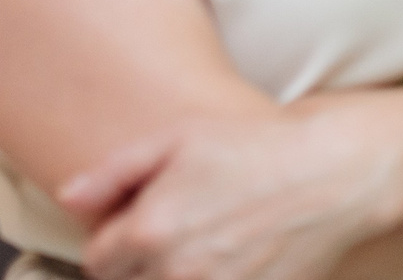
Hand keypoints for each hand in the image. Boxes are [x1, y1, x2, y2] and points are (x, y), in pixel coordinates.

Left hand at [62, 103, 402, 279]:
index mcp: (148, 231)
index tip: (139, 232)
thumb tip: (67, 197)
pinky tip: (229, 264)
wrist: (335, 174)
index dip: (114, 245)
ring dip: (173, 276)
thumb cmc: (259, 148)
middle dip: (139, 268)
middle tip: (174, 239)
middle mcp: (175, 271)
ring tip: (203, 250)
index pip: (98, 262)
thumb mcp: (182, 137)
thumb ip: (115, 170)